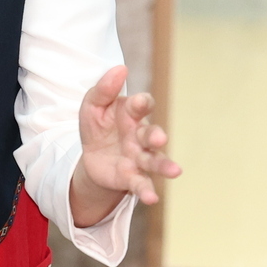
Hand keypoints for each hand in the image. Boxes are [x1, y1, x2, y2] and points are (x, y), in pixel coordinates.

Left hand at [70, 65, 180, 227]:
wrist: (91, 158)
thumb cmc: (97, 126)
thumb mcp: (92, 106)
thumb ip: (103, 89)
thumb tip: (120, 68)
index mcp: (131, 114)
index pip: (141, 105)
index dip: (142, 103)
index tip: (140, 103)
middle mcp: (139, 135)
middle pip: (151, 134)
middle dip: (156, 136)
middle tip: (159, 138)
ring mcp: (138, 157)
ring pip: (153, 160)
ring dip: (163, 165)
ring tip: (175, 171)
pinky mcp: (131, 177)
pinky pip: (141, 184)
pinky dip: (147, 191)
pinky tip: (152, 198)